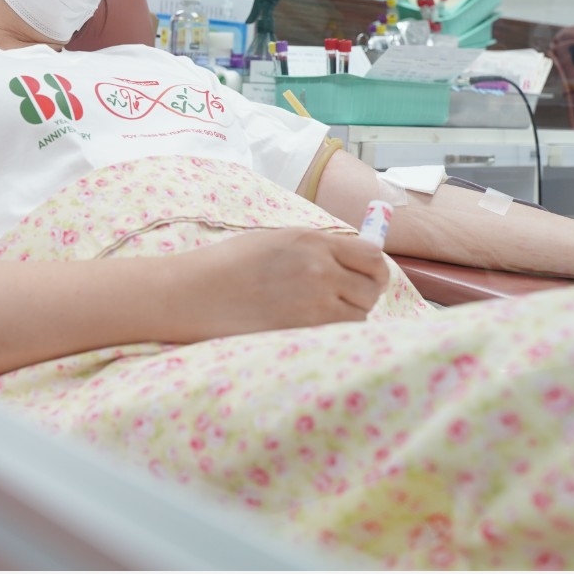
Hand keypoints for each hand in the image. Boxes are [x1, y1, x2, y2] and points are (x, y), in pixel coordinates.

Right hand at [181, 227, 388, 340]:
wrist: (197, 293)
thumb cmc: (232, 264)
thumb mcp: (279, 240)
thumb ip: (318, 247)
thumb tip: (353, 261)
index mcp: (313, 242)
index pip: (372, 255)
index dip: (375, 269)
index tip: (369, 276)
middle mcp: (320, 269)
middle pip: (372, 286)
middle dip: (366, 292)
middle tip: (347, 298)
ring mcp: (314, 303)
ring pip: (361, 314)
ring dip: (350, 314)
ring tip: (324, 312)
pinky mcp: (304, 331)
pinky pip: (341, 333)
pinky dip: (336, 331)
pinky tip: (314, 326)